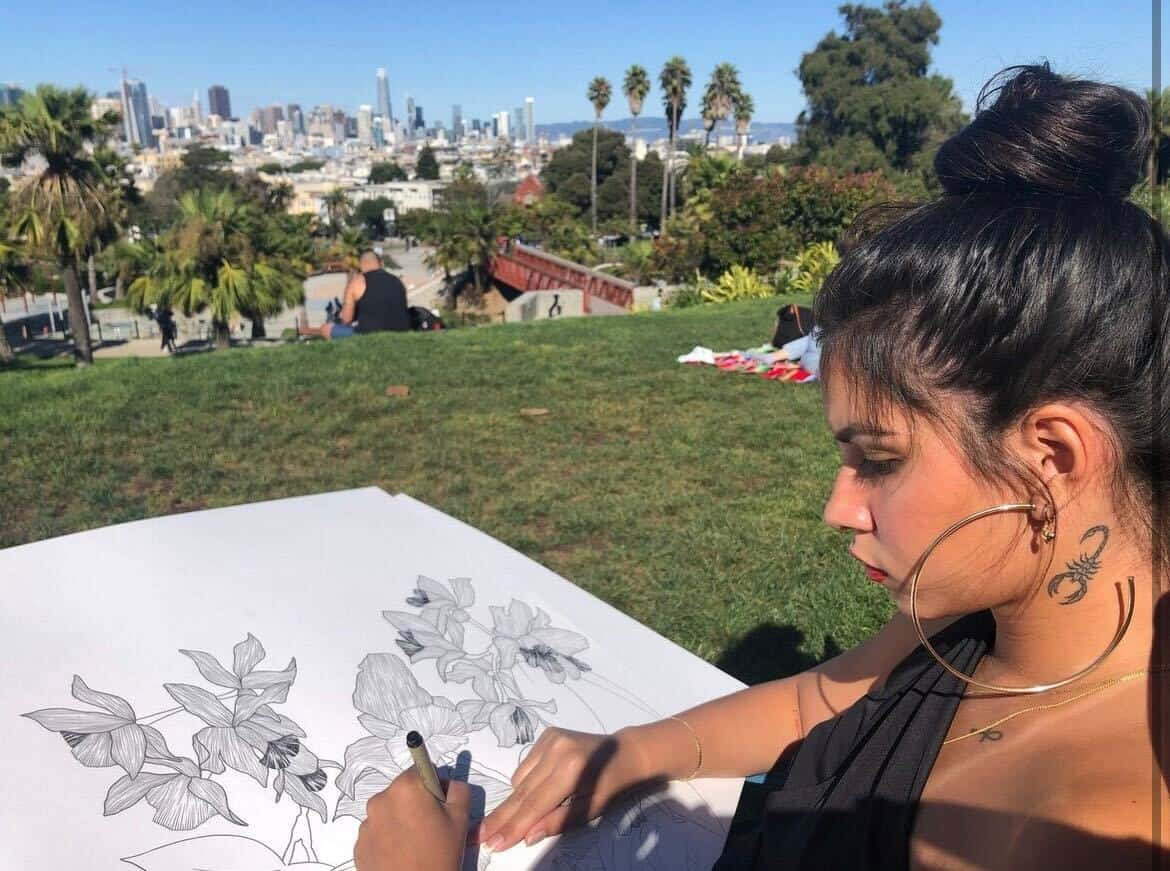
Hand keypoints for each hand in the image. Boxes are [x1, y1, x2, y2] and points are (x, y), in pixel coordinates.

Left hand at [354, 766, 469, 870]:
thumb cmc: (438, 855)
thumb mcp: (461, 818)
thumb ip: (458, 790)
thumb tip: (447, 783)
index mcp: (405, 788)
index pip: (420, 770)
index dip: (432, 785)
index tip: (439, 804)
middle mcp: (380, 800)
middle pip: (402, 791)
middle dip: (415, 803)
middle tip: (430, 827)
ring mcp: (366, 824)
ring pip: (388, 812)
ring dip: (400, 820)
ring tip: (415, 844)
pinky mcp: (359, 845)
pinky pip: (377, 832)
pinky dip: (388, 838)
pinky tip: (401, 854)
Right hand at [476, 727, 649, 853]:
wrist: (625, 751)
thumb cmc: (611, 786)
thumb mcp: (591, 810)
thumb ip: (558, 822)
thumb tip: (526, 837)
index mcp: (572, 771)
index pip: (535, 805)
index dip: (513, 826)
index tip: (493, 843)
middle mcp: (557, 751)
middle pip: (522, 792)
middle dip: (502, 817)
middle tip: (482, 835)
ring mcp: (550, 739)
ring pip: (520, 779)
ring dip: (515, 801)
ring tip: (507, 819)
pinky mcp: (547, 734)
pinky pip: (525, 766)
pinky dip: (525, 782)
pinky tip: (534, 790)